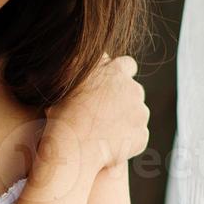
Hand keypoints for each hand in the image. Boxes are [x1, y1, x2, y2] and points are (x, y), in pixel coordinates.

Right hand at [43, 53, 148, 171]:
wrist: (73, 147)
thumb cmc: (61, 114)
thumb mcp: (63, 83)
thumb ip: (73, 67)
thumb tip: (69, 56)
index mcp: (116, 72)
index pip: (127, 65)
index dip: (119, 75)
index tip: (110, 85)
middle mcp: (133, 89)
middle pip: (134, 91)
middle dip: (123, 100)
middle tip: (103, 113)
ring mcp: (140, 113)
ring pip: (136, 115)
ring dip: (125, 120)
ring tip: (103, 132)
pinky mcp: (141, 135)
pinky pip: (136, 137)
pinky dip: (126, 141)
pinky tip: (108, 146)